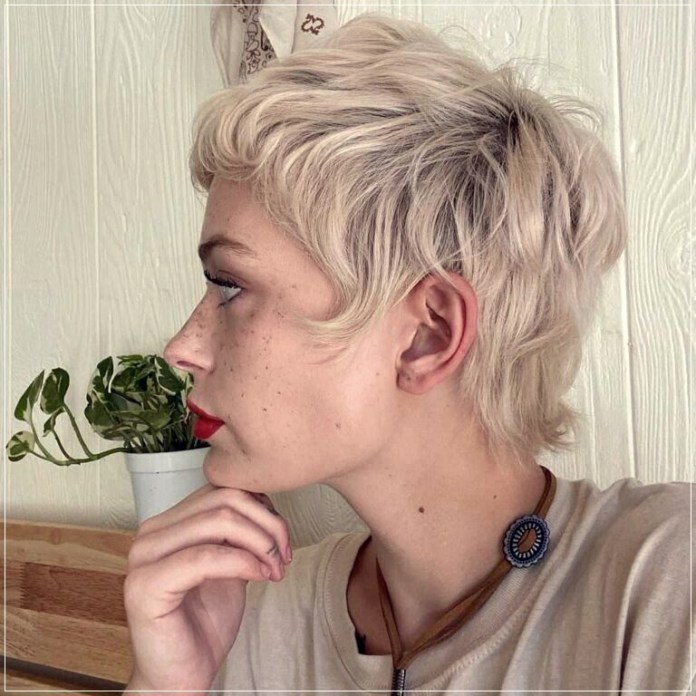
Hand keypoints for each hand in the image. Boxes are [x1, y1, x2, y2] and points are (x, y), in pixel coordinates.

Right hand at [123, 484, 291, 691]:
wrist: (180, 677)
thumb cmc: (203, 623)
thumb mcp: (230, 564)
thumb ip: (238, 532)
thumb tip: (265, 502)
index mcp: (167, 524)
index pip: (221, 489)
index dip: (260, 506)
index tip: (281, 537)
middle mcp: (150, 534)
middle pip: (223, 500)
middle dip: (266, 524)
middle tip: (284, 554)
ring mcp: (143, 558)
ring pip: (218, 522)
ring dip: (259, 543)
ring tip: (275, 568)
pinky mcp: (145, 586)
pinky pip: (206, 557)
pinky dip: (243, 562)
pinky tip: (260, 576)